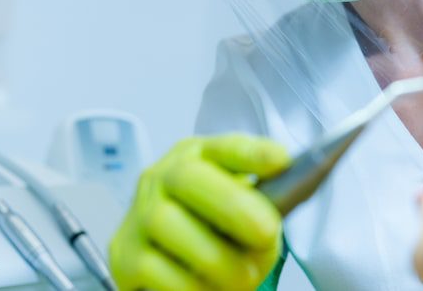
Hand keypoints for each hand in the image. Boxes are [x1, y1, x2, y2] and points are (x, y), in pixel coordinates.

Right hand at [109, 134, 289, 290]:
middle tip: (266, 233)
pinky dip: (192, 285)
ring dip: (215, 257)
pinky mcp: (124, 256)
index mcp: (200, 156)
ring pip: (170, 225)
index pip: (226, 146)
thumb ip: (266, 198)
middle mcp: (163, 176)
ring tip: (244, 278)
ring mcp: (139, 214)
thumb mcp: (246, 206)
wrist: (172, 261)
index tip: (282, 161)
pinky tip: (212, 290)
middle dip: (231, 205)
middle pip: (189, 178)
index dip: (253, 152)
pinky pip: (157, 270)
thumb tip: (298, 187)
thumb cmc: (218, 228)